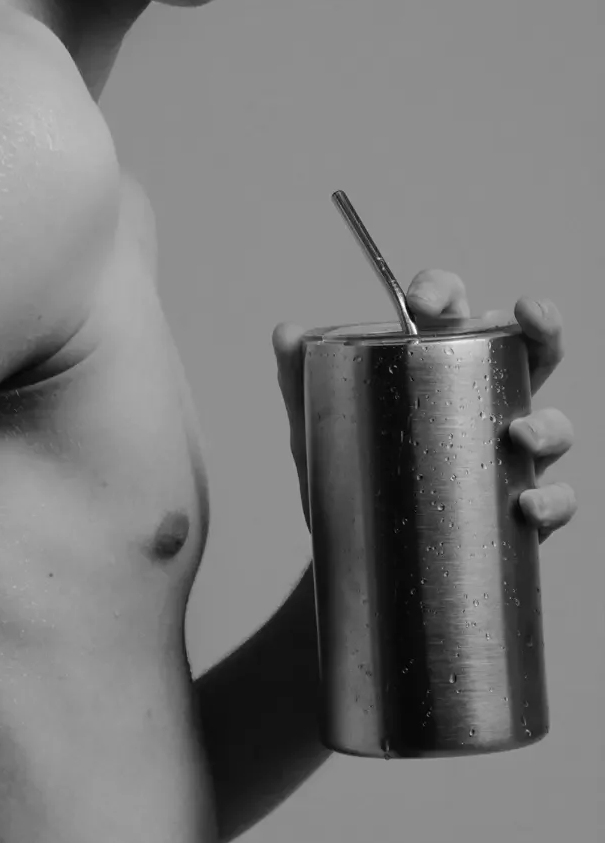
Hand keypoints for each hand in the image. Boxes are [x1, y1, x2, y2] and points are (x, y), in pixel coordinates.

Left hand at [273, 268, 576, 539]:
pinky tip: (526, 506)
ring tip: (519, 436)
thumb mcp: (317, 421)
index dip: (442, 292)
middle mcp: (481, 400)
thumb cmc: (347, 464)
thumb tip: (286, 332)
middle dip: (542, 326)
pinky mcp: (516, 507)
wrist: (356, 550)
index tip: (419, 303)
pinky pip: (555, 501)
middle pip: (529, 352)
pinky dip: (552, 502)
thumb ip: (299, 378)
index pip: (451, 310)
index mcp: (436, 363)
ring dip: (548, 425)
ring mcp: (505, 454)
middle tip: (531, 314)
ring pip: (553, 425)